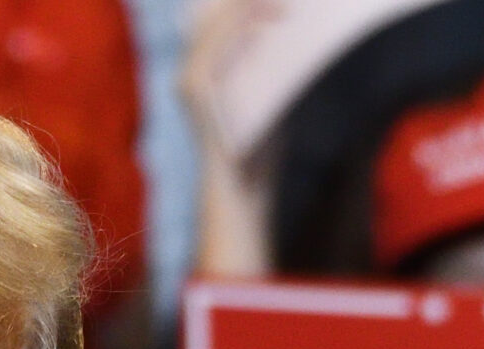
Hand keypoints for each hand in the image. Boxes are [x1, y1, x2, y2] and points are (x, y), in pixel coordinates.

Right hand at [181, 0, 280, 276]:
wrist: (244, 195)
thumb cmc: (261, 152)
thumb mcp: (270, 98)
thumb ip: (272, 66)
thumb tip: (295, 28)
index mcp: (205, 71)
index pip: (221, 20)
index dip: (245, 2)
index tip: (280, 0)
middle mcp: (191, 72)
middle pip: (216, 15)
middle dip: (249, 0)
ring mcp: (188, 80)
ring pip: (216, 24)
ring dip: (249, 7)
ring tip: (283, 4)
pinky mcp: (193, 89)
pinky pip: (216, 46)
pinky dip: (240, 29)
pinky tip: (266, 22)